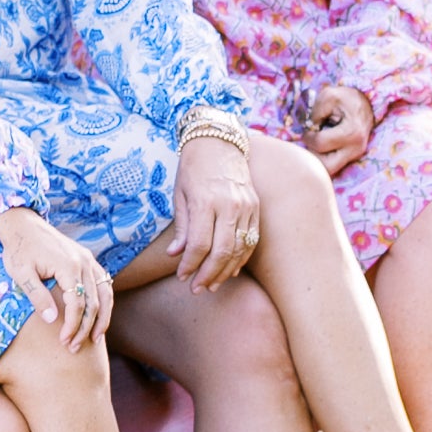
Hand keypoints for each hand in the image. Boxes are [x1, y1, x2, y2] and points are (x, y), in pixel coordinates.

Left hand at [0, 207, 111, 348]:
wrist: (23, 224)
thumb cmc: (19, 249)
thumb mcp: (21, 274)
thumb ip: (37, 296)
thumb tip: (51, 319)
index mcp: (68, 266)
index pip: (77, 304)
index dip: (72, 325)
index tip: (64, 341)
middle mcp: (83, 262)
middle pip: (93, 302)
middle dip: (85, 328)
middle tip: (75, 347)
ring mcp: (88, 260)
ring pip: (105, 294)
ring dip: (101, 319)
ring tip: (95, 339)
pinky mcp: (87, 260)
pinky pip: (104, 284)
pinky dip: (104, 302)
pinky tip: (100, 318)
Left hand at [167, 135, 260, 291]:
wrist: (219, 143)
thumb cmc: (194, 168)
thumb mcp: (180, 194)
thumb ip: (181, 227)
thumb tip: (175, 255)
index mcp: (205, 201)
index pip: (198, 244)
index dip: (189, 265)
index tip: (181, 276)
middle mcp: (229, 205)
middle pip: (221, 251)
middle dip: (207, 274)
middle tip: (197, 288)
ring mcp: (246, 207)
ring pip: (239, 249)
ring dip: (225, 271)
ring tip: (212, 284)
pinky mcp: (255, 207)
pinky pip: (251, 240)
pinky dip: (241, 258)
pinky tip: (230, 270)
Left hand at [300, 83, 372, 175]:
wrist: (366, 103)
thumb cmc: (346, 99)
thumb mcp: (329, 95)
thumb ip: (316, 112)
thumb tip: (309, 129)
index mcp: (351, 132)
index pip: (320, 144)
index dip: (308, 137)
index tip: (308, 129)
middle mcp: (355, 149)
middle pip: (327, 167)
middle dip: (313, 156)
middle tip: (311, 143)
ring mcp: (355, 155)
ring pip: (330, 170)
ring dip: (318, 160)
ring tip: (316, 145)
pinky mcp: (352, 158)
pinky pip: (334, 166)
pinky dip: (324, 159)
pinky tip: (322, 147)